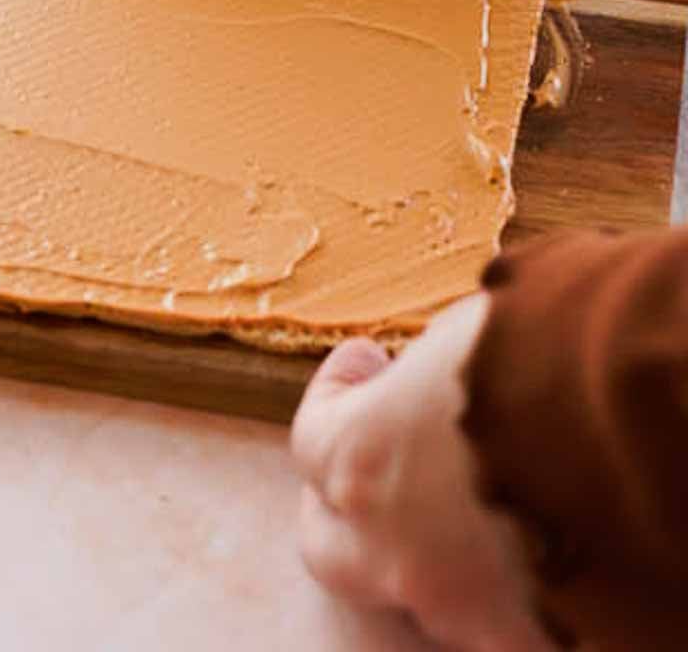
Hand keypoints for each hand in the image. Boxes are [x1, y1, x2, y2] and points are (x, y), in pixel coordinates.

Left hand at [291, 297, 555, 651]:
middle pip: (330, 544)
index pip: (312, 438)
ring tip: (476, 499)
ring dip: (430, 547)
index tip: (366, 361)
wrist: (641, 420)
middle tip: (374, 462)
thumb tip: (434, 370)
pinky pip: (496, 624)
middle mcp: (392, 545)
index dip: (336, 394)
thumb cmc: (548, 352)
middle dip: (347, 505)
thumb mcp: (467, 333)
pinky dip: (506, 593)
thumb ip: (428, 369)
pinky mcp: (522, 639)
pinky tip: (539, 547)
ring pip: (418, 588)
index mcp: (363, 456)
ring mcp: (455, 605)